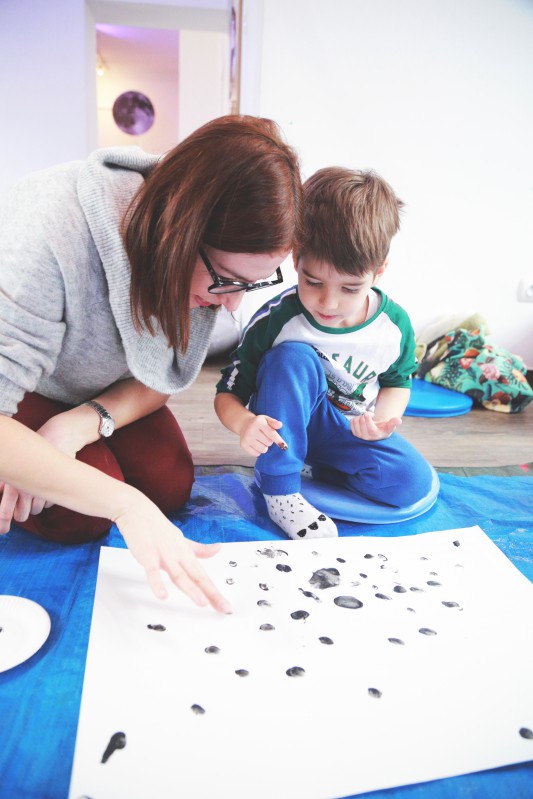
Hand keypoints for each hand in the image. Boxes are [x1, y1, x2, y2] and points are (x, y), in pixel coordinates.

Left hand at [0, 413, 82, 532]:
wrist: (58, 436)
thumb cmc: (33, 450)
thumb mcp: (16, 465)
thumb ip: (5, 484)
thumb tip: (5, 505)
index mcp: (13, 482)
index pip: (5, 511)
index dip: (2, 523)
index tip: (3, 531)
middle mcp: (27, 487)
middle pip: (22, 515)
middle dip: (21, 516)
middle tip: (21, 515)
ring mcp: (43, 488)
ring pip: (36, 510)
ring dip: (35, 508)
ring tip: (34, 498)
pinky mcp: (57, 487)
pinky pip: (49, 502)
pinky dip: (46, 499)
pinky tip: (46, 488)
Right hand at [115, 498, 231, 612]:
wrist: (138, 512)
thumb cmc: (159, 528)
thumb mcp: (182, 539)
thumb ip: (199, 549)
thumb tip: (218, 548)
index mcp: (187, 553)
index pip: (203, 576)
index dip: (215, 591)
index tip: (225, 605)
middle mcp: (179, 555)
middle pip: (197, 577)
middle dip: (211, 593)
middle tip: (223, 607)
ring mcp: (164, 556)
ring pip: (179, 575)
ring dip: (191, 589)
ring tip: (202, 603)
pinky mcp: (148, 556)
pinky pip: (152, 572)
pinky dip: (157, 584)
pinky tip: (163, 595)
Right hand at [238, 414, 287, 455]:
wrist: (244, 424)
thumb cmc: (258, 423)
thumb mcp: (266, 419)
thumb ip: (274, 422)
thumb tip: (280, 425)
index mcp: (258, 422)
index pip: (271, 433)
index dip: (278, 440)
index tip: (284, 446)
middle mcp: (251, 430)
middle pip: (268, 442)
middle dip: (269, 441)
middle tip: (265, 436)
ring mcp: (246, 438)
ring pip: (263, 449)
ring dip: (264, 446)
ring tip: (260, 440)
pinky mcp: (243, 445)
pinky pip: (256, 454)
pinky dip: (258, 451)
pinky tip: (255, 444)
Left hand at [349, 411, 401, 440]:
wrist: (377, 432)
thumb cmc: (384, 428)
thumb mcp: (390, 426)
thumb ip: (394, 422)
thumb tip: (399, 421)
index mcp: (375, 435)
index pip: (370, 428)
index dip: (368, 420)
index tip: (367, 413)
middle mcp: (366, 437)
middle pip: (362, 423)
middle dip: (366, 415)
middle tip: (371, 415)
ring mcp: (359, 436)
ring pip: (356, 421)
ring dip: (360, 416)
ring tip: (366, 418)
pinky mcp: (354, 433)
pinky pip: (352, 422)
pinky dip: (355, 418)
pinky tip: (361, 420)